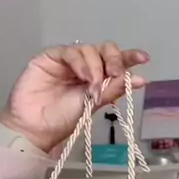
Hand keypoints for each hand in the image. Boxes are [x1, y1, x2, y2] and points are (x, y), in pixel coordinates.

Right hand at [0, 41, 148, 153]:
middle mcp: (84, 66)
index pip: (116, 62)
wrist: (35, 128)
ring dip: (96, 67)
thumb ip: (113, 89)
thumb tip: (141, 79)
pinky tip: (84, 77)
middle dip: (114, 59)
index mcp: (97, 77)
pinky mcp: (51, 57)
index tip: (143, 58)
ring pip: (89, 50)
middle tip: (115, 74)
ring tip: (93, 88)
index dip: (129, 56)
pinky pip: (70, 52)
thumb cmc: (62, 120)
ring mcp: (68, 61)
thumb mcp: (93, 104)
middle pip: (105, 50)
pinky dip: (80, 63)